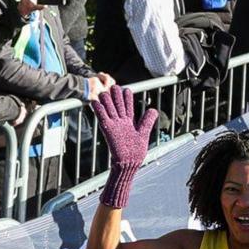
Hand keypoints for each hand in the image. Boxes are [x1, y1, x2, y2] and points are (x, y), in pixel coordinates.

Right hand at [93, 85, 159, 209]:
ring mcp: (114, 126)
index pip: (128, 107)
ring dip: (107, 101)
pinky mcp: (108, 130)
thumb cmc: (136, 151)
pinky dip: (98, 110)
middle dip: (116, 96)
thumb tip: (153, 109)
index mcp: (130, 123)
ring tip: (104, 91)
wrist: (128, 163)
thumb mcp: (143, 133)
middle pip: (118, 106)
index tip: (127, 89)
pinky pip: (102, 117)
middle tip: (114, 85)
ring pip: (109, 110)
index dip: (127, 99)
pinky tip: (95, 102)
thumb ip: (147, 121)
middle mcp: (121, 123)